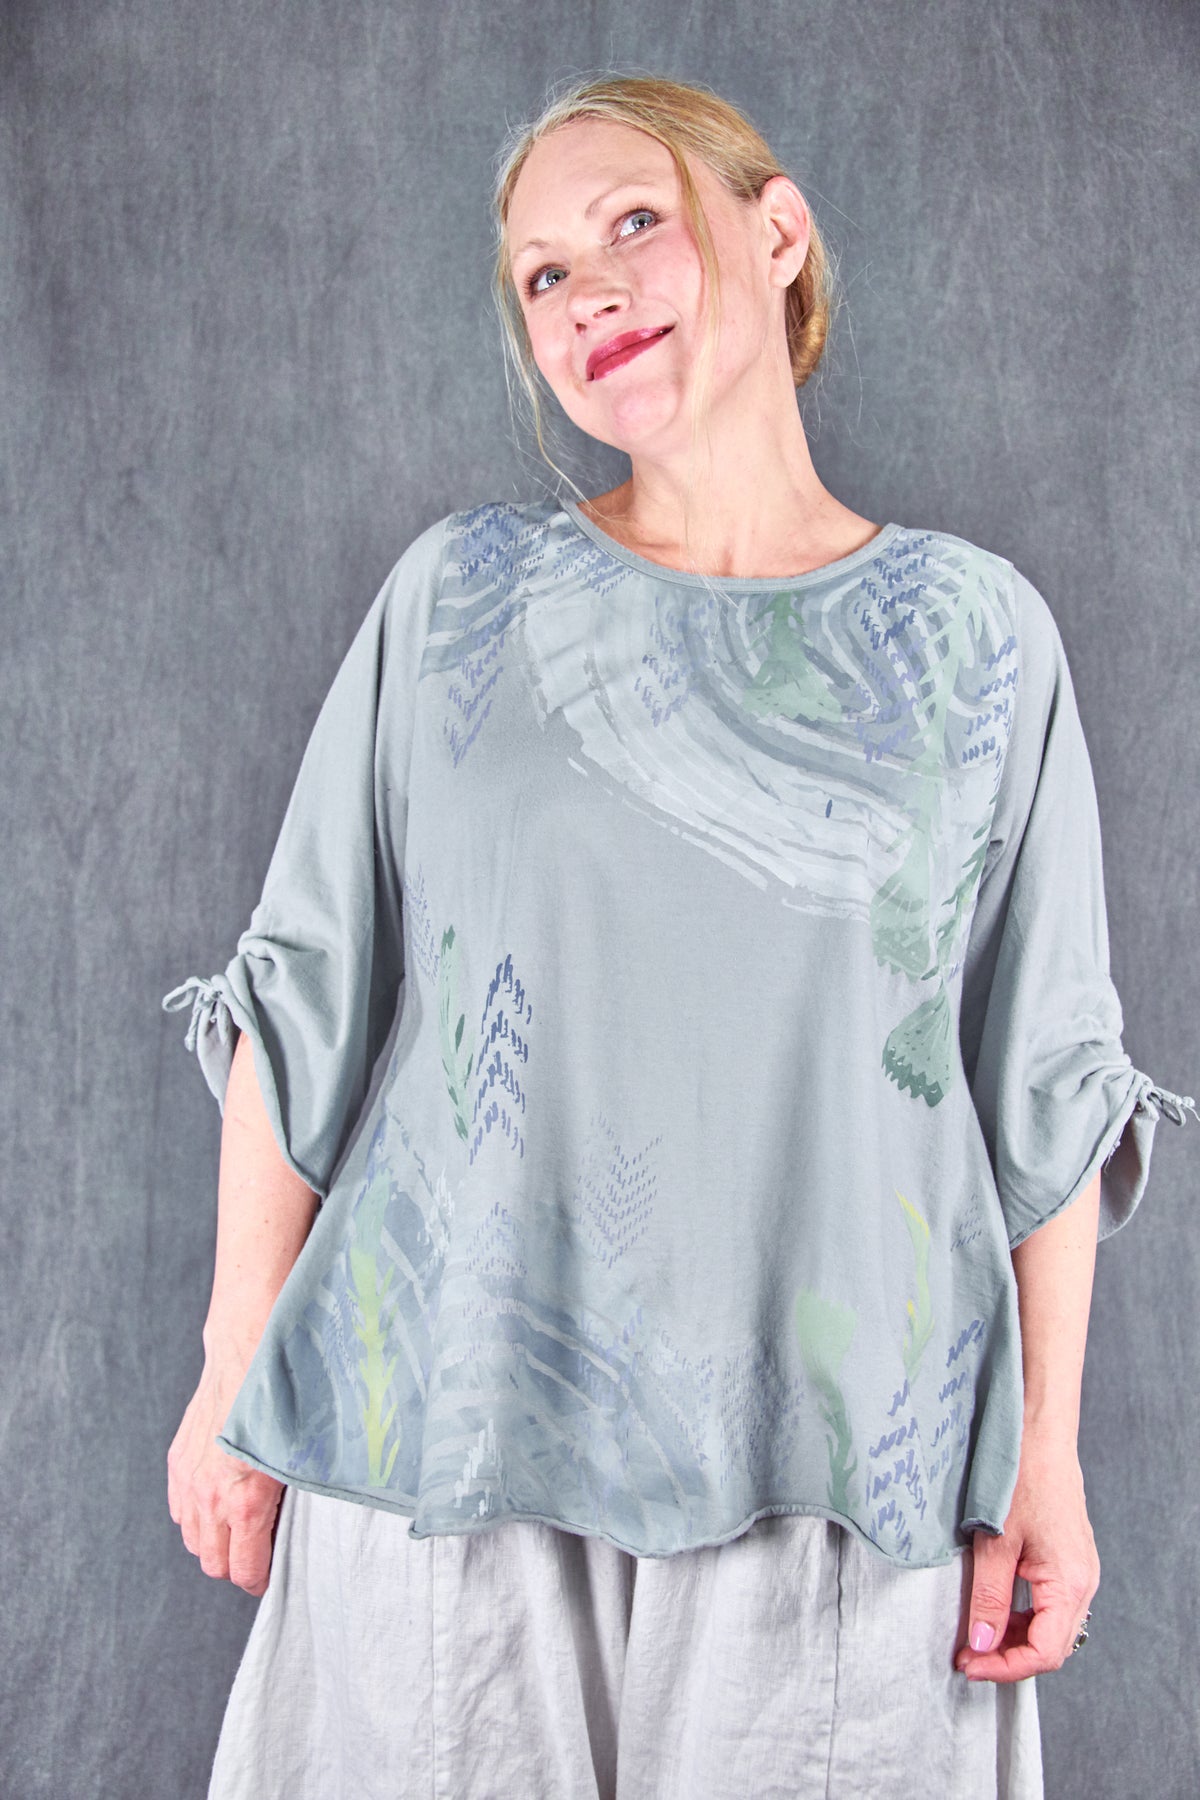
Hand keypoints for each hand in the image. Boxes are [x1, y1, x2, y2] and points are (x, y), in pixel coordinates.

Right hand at [167, 1354, 283, 1596]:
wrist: (248, 1357)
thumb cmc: (283, 1405)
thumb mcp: (299, 1459)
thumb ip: (287, 1501)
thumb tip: (290, 1530)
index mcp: (246, 1502)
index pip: (243, 1570)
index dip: (258, 1580)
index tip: (268, 1576)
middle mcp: (211, 1498)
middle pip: (214, 1564)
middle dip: (236, 1565)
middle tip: (256, 1553)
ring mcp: (189, 1482)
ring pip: (193, 1541)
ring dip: (214, 1542)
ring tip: (238, 1529)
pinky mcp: (177, 1464)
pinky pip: (180, 1512)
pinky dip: (196, 1517)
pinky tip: (216, 1504)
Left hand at [954, 1430, 1099, 1683]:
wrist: (1039, 1434)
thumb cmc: (1019, 1478)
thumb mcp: (995, 1542)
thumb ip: (988, 1597)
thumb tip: (981, 1644)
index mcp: (1070, 1584)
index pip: (1043, 1652)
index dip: (1004, 1667)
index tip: (969, 1664)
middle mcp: (1083, 1584)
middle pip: (1050, 1646)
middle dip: (1008, 1658)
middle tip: (968, 1656)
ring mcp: (1078, 1572)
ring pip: (1050, 1627)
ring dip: (1014, 1638)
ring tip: (976, 1636)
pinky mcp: (1069, 1560)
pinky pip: (1049, 1604)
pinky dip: (1023, 1616)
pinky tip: (995, 1610)